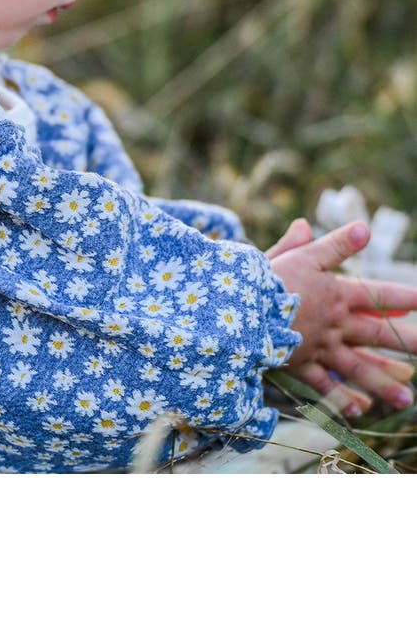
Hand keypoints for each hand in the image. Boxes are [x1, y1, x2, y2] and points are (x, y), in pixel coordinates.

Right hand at [268, 220, 416, 416]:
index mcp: (336, 293)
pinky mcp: (300, 365)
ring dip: (383, 383)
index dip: (405, 296)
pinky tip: (361, 410)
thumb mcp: (298, 255)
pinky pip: (325, 386)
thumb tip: (363, 229)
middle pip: (376, 333)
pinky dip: (342, 399)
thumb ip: (331, 246)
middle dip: (407, 342)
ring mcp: (320, 348)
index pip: (378, 294)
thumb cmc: (267, 279)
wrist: (238, 311)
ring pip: (357, 367)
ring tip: (408, 399)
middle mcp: (335, 323)